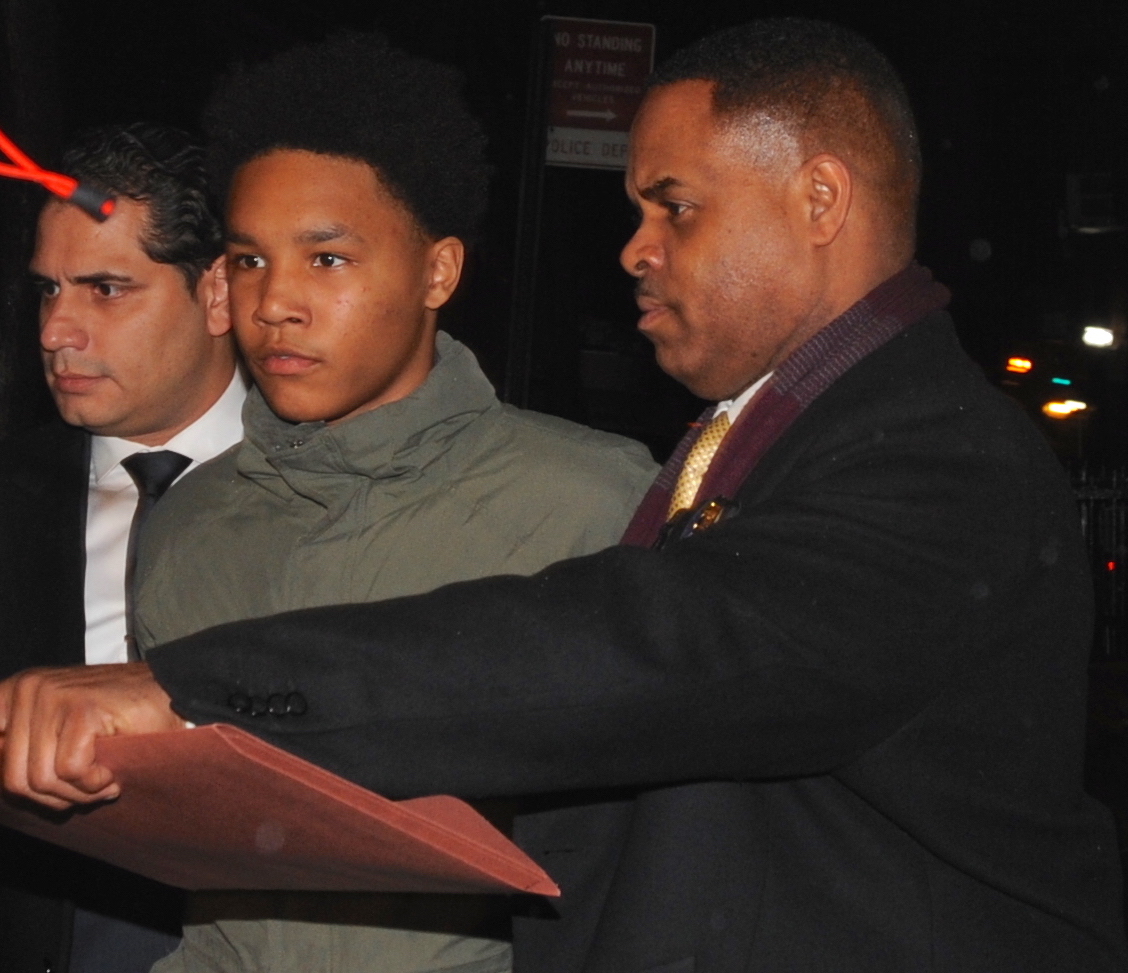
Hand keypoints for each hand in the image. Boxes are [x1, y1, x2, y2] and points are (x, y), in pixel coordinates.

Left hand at [0, 663, 185, 810]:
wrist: (174, 694)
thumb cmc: (121, 719)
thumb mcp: (59, 729)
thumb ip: (25, 748)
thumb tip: (8, 783)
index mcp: (16, 691)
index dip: (23, 783)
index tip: (60, 782)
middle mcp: (28, 688)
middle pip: (14, 779)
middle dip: (55, 797)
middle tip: (88, 789)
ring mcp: (51, 696)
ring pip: (42, 779)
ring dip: (78, 793)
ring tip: (103, 782)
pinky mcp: (80, 709)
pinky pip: (70, 770)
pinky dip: (95, 783)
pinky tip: (112, 775)